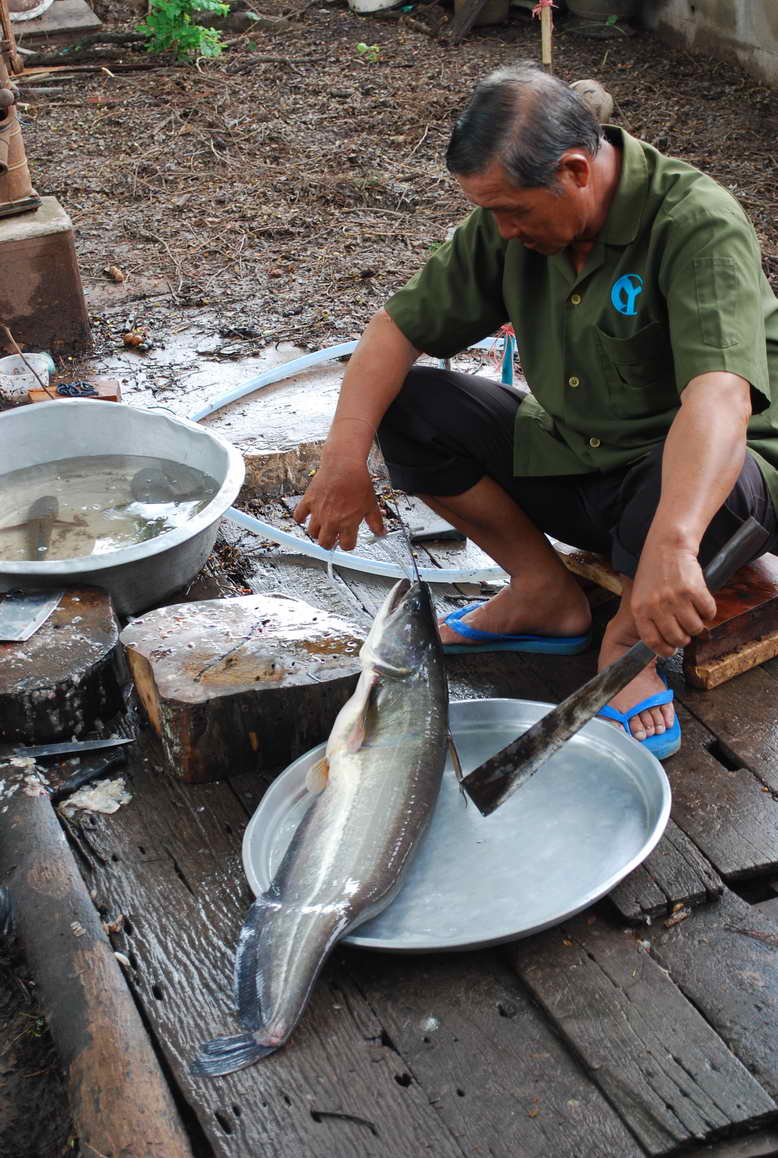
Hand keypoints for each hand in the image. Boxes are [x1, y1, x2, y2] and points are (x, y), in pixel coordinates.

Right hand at [293, 456, 384, 550]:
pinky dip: (301, 518)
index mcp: (348, 523)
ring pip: (312, 533)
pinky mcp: (308, 502)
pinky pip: (298, 517)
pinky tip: (308, 515)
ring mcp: (318, 512)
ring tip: (323, 525)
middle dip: (330, 543)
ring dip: (318, 532)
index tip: (348, 539)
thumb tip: (381, 533)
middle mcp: (331, 521)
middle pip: (325, 544)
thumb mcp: (371, 504)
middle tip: (333, 536)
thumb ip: (376, 522)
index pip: (346, 546)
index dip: (348, 544)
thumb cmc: (358, 482)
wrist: (344, 464)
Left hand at [630, 541, 716, 656]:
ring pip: (695, 628)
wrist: (667, 546)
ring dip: (697, 625)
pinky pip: (708, 612)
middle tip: (686, 631)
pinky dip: (709, 611)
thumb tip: (663, 642)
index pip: (652, 641)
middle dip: (684, 638)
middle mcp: (656, 606)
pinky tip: (702, 603)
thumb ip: (649, 617)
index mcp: (640, 610)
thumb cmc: (654, 572)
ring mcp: (675, 598)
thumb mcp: (641, 596)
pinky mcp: (694, 590)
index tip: (672, 650)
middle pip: (677, 638)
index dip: (665, 650)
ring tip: (693, 614)